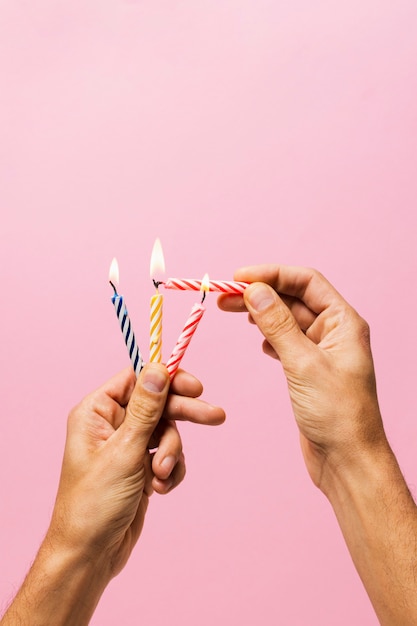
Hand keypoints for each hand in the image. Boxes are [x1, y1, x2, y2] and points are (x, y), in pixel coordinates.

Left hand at [47, 363, 224, 579]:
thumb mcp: (125, 451)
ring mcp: (127, 447)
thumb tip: (158, 369)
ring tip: (162, 475)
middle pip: (158, 404)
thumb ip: (145, 410)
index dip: (167, 380)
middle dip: (184, 415)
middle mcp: (111, 425)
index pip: (138, 380)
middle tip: (216, 417)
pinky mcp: (140, 467)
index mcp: (97, 412)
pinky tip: (161, 488)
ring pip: (166, 432)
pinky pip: (167, 456)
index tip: (196, 387)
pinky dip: (170, 470)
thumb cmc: (95, 503)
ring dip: (171, 454)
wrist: (91, 555)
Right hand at [218, 265, 387, 490]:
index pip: (306, 282)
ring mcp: (321, 352)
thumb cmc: (337, 414)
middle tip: (224, 296)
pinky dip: (268, 336)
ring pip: (286, 320)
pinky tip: (256, 340)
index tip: (239, 277)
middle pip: (293, 298)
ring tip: (230, 311)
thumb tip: (255, 291)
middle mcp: (334, 332)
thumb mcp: (303, 364)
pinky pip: (285, 342)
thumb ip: (278, 325)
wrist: (347, 460)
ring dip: (260, 313)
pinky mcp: (309, 371)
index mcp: (343, 322)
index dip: (272, 274)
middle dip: (260, 293)